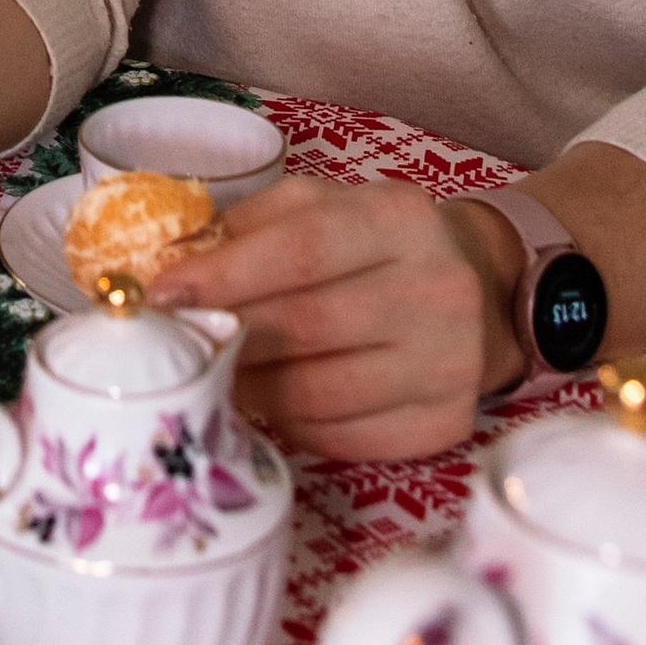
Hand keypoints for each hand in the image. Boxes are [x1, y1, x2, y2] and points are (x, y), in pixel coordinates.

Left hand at [150, 176, 521, 461]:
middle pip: (306, 326)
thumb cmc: (379, 244)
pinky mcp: (445, 424)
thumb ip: (251, 225)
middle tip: (177, 344)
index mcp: (400, 218)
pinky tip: (272, 402)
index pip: (301, 250)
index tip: (163, 294)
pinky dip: (292, 425)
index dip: (225, 276)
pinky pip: (343, 438)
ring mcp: (449, 364)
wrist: (482, 290)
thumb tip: (173, 265)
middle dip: (229, 337)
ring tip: (217, 374)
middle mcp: (437, 289)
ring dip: (250, 389)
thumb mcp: (325, 206)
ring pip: (318, 394)